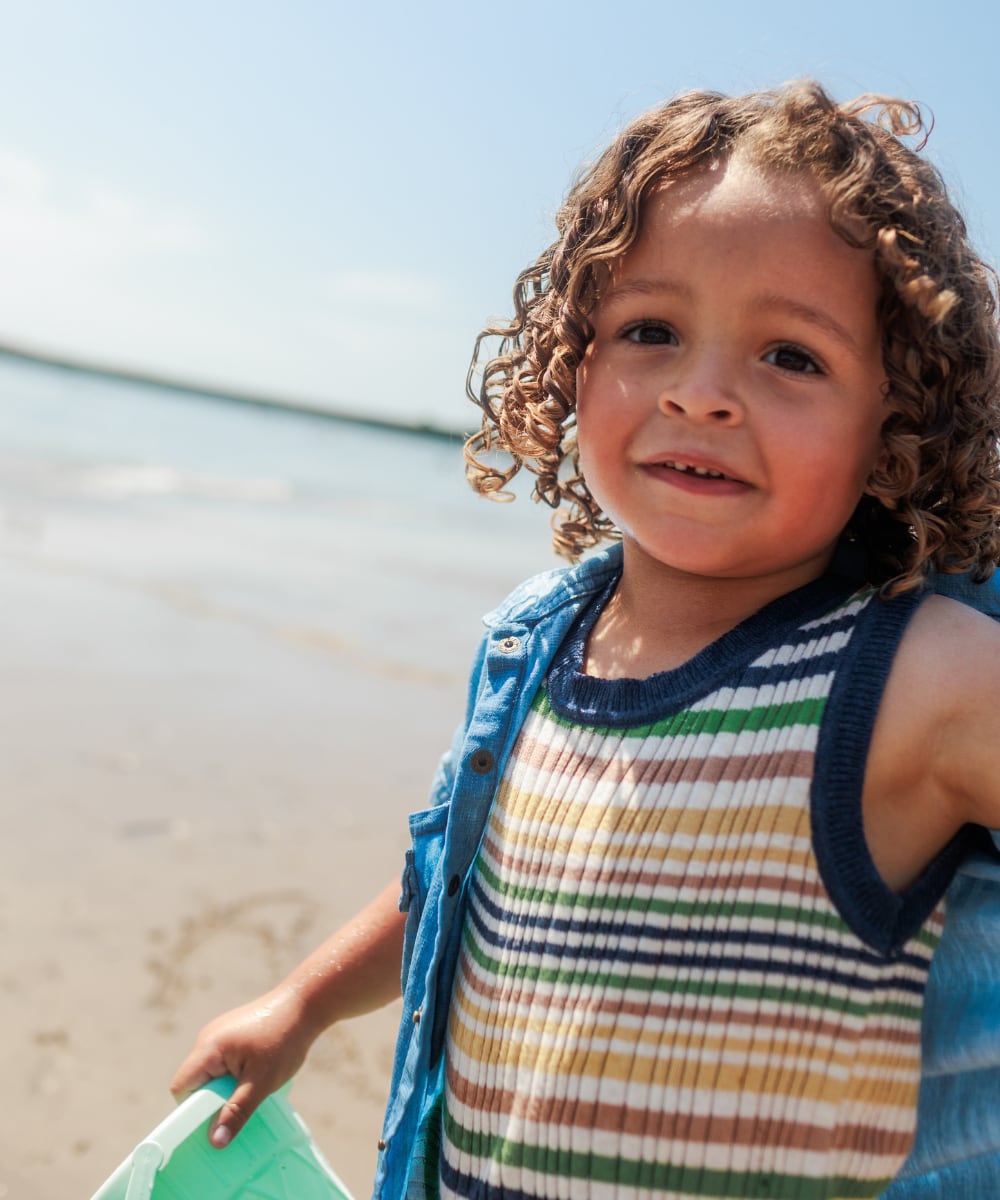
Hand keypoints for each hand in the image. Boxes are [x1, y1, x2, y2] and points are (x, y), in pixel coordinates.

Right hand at [170, 986, 314, 1146]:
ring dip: (226, 1087)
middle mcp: (209, 1038)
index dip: (192, 1109)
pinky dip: (234, 1074)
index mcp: (208, 1047)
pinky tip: (257, 1076)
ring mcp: (221, 1032)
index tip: (215, 1121)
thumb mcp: (262, 1082)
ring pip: (211, 1071)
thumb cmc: (285, 1039)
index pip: (181, 1086)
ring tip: (252, 1091)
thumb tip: (215, 1143)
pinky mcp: (234, 1032)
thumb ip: (237, 1111)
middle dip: (213, 1099)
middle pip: (196, 1080)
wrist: (306, 1003)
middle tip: (238, 1109)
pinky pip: (223, 1061)